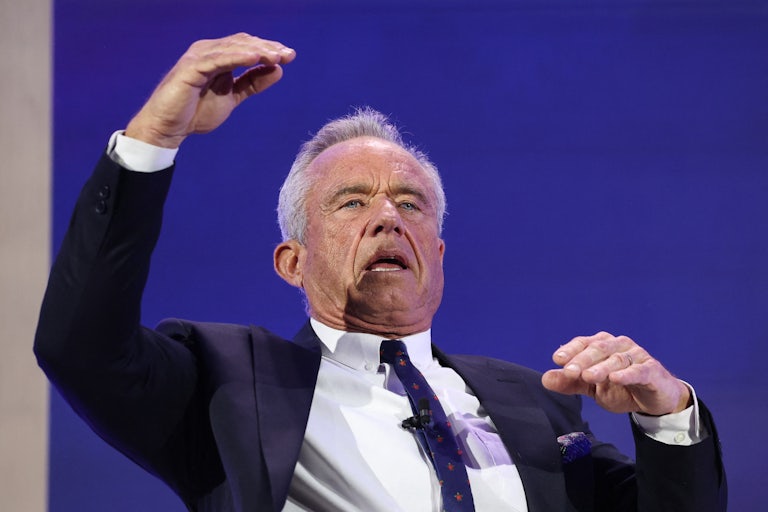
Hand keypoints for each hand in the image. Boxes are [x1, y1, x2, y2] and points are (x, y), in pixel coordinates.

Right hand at [125, 33, 295, 147]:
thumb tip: (278, 70)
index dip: (269, 48)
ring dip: (256, 50)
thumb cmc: (195, 112)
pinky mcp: (190, 68)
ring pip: (232, 48)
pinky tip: (254, 58)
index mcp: (218, 57)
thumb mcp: (232, 96)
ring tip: (276, 56)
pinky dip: (236, 57)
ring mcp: (198, 58)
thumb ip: (252, 83)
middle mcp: (208, 52)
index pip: (247, 46)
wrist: (168, 128)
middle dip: (267, 47)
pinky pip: (217, 59)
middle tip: (288, 54)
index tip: (290, 56)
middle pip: (242, 42)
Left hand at [541, 331, 690, 414]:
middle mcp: (618, 345)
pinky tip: (616, 378)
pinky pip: (639, 370)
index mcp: (602, 346)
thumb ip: (570, 383)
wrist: (653, 400)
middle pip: (598, 348)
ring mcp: (636, 356)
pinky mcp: (652, 370)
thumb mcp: (592, 388)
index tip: (557, 359)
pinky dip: (626, 374)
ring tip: (588, 377)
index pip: (583, 343)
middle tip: (569, 372)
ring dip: (601, 368)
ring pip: (616, 359)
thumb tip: (545, 379)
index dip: (570, 350)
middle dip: (582, 360)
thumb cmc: (621, 388)